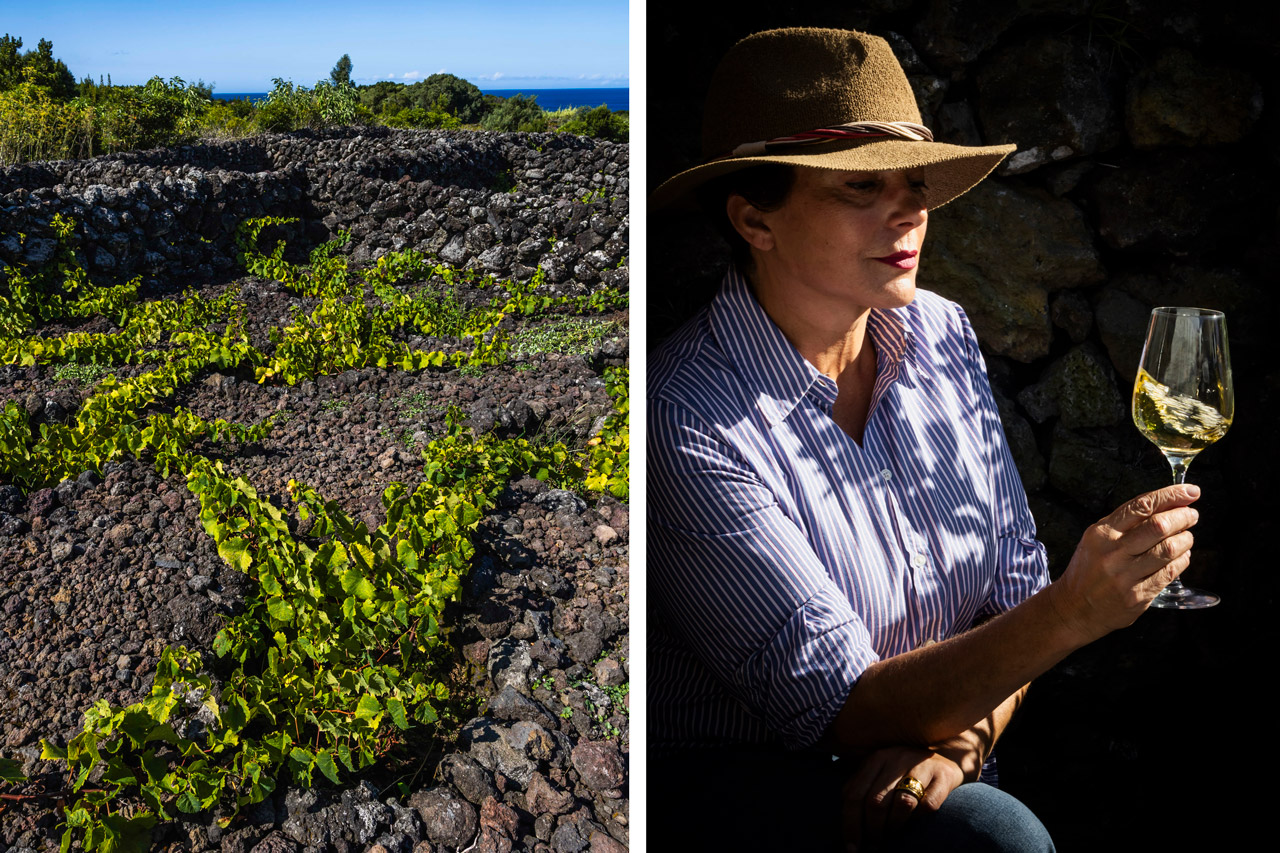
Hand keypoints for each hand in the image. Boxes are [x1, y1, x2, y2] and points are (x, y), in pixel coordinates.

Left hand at [841, 746, 963, 851]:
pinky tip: (913, 822)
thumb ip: (862, 790)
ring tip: (891, 834)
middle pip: (876, 801)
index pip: (854, 794)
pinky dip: (918, 818)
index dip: (850, 824)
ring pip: (902, 803)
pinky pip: (928, 804)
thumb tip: (847, 827)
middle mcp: (896, 758)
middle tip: (872, 847)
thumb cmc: (904, 772)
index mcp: (876, 759)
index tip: (851, 847)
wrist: (944, 757)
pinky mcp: (943, 776)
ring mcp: (921, 765)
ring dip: (893, 825)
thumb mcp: (880, 774)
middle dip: (871, 830)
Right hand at [1050, 483, 1199, 641]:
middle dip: (1183, 517)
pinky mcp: (1138, 596)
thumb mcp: (1097, 539)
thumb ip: (1126, 523)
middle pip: (1159, 526)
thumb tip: (1167, 504)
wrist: (1075, 607)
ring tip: (1187, 537)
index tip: (1190, 491)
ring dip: (1186, 539)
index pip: (1141, 506)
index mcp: (1102, 533)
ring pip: (1168, 549)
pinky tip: (1182, 556)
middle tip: (1191, 515)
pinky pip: (1170, 573)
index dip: (1170, 496)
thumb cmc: (1089, 569)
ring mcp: (1125, 575)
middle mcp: (1113, 553)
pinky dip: (1182, 560)